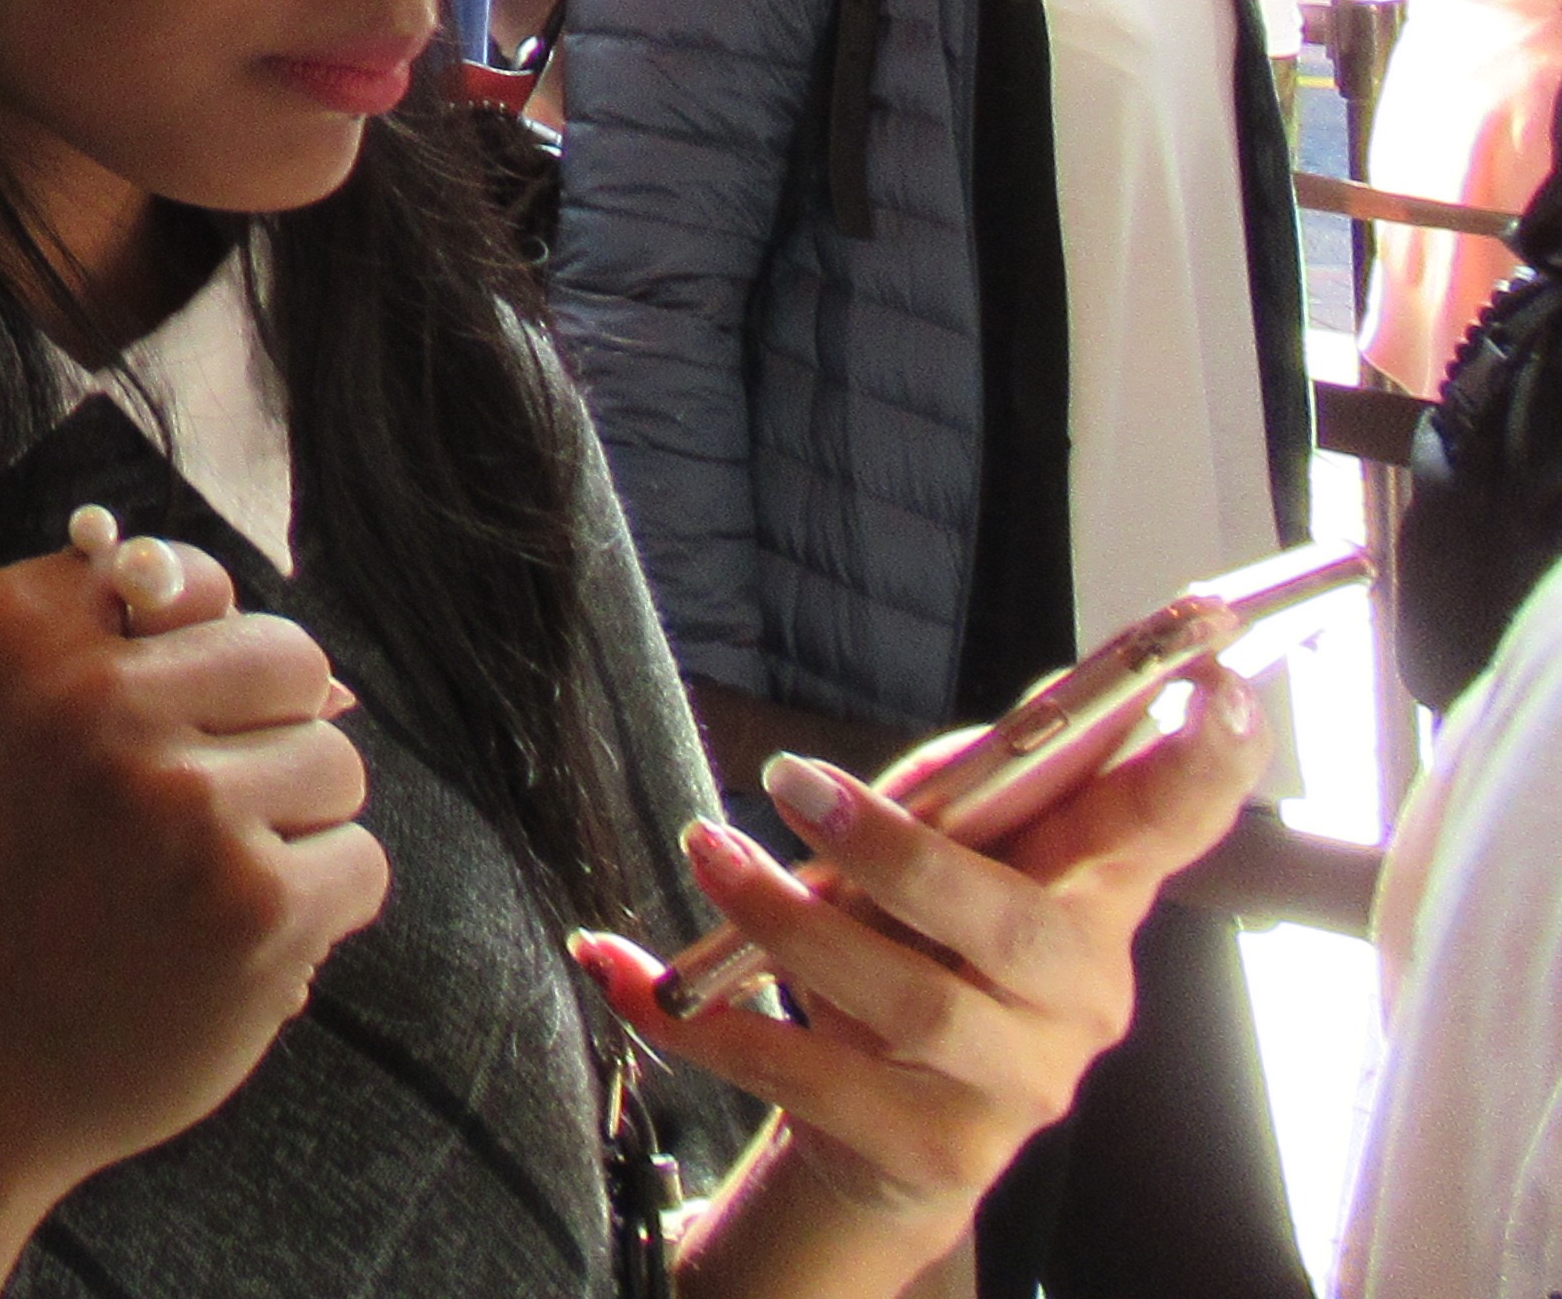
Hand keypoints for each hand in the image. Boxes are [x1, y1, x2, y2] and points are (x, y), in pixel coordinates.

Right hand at [0, 542, 386, 1194]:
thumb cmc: (6, 874)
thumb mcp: (3, 714)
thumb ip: (118, 636)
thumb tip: (336, 682)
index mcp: (13, 630)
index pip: (195, 579)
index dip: (190, 659)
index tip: (132, 732)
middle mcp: (92, 698)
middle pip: (291, 656)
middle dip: (268, 731)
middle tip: (191, 812)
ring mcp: (179, 802)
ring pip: (336, 761)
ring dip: (291, 825)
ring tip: (204, 882)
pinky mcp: (255, 904)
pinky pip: (360, 861)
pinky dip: (317, 908)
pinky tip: (236, 941)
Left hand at [583, 666, 1266, 1252]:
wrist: (879, 1135)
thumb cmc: (914, 952)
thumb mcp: (940, 863)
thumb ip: (962, 797)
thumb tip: (1002, 734)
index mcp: (1097, 897)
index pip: (1174, 828)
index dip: (1205, 767)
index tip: (1215, 690)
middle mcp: (1082, 996)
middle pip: (1015, 925)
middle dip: (899, 850)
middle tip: (791, 780)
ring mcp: (1018, 1086)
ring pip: (905, 1002)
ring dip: (784, 919)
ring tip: (708, 853)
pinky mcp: (935, 1153)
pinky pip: (808, 1081)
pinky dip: (706, 1024)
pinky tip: (628, 975)